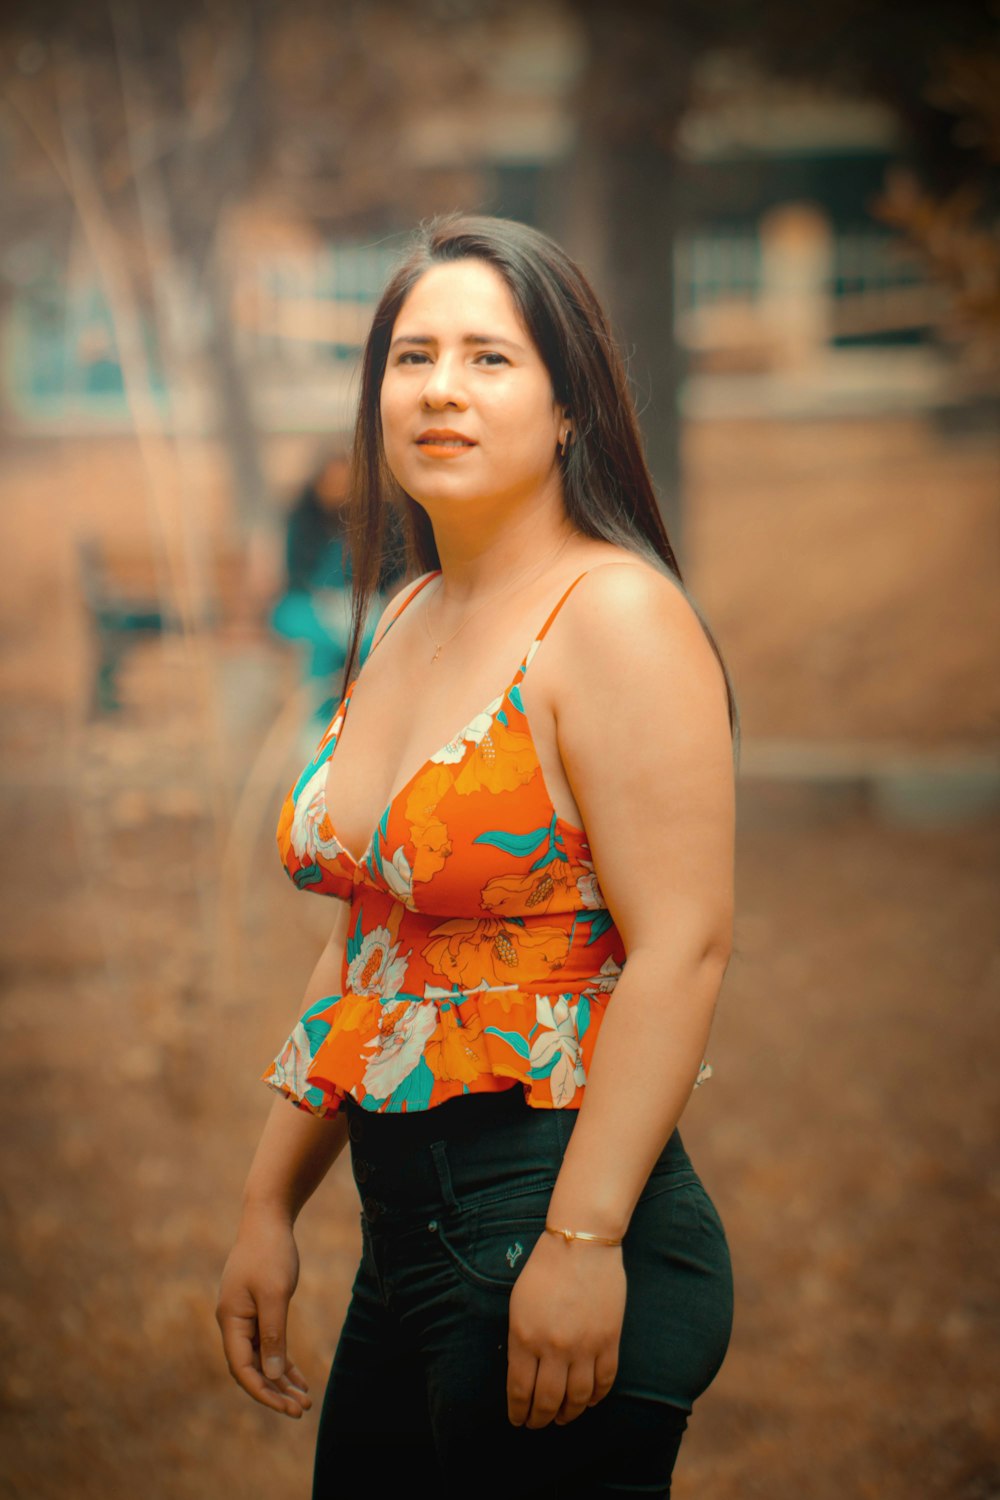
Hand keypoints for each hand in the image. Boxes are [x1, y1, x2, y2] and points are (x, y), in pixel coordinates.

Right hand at [215, 1207, 312, 1418]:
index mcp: (231, 1320)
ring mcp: (243, 1316)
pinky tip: (298, 1377)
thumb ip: (273, 1334)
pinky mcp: (256, 1308)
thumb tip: (273, 1374)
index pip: (243, 1368)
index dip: (264, 1392)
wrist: (267, 1218)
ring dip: (281, 1379)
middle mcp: (233, 1322)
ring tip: (304, 1400)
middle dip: (275, 1391)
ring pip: (261, 1358)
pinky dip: (281, 1360)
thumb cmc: (270, 1252)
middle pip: (251, 1368)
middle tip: (301, 1410)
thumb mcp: (275, 1294)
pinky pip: (267, 1343)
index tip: (287, 1407)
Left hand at [506, 1231, 625, 1428]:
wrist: (582, 1243)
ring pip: (577, 1399)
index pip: (520, 1390)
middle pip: (548, 1401)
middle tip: (538, 1424)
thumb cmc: (545, 1269)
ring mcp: (584, 1347)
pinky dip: (596, 1398)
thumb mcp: (518, 1304)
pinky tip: (588, 1401)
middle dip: (540, 1419)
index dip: (518, 1412)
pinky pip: (604, 1382)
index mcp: (525, 1337)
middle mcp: (554, 1348)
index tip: (517, 1420)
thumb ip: (519, 1342)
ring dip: (569, 1414)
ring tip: (563, 1417)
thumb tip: (523, 1376)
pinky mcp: (609, 1341)